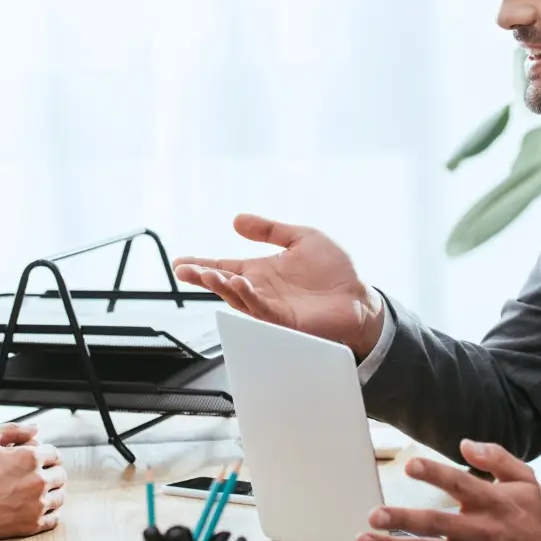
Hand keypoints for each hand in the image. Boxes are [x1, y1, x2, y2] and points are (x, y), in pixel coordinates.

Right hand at [0, 416, 66, 540]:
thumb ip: (13, 430)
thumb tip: (36, 428)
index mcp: (29, 457)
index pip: (54, 454)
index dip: (44, 455)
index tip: (35, 461)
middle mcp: (37, 481)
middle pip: (60, 475)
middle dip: (49, 473)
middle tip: (35, 477)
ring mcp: (35, 505)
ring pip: (59, 497)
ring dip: (51, 493)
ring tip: (35, 493)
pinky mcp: (30, 526)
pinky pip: (53, 519)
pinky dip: (49, 513)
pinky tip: (35, 509)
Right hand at [173, 214, 386, 359]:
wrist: (359, 298)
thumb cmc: (335, 272)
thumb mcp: (301, 237)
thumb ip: (269, 229)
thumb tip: (237, 220)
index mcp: (261, 272)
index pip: (225, 267)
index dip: (202, 265)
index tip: (180, 262)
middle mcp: (261, 290)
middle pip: (224, 284)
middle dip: (202, 277)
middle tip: (184, 271)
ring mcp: (271, 307)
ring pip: (238, 299)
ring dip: (220, 287)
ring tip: (206, 275)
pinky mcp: (285, 320)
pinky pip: (261, 310)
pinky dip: (248, 298)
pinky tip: (239, 284)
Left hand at [353, 442, 540, 540]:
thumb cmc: (529, 516)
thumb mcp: (524, 480)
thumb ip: (496, 457)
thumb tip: (465, 444)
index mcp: (492, 502)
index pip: (461, 484)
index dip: (435, 474)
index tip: (410, 466)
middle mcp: (479, 531)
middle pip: (436, 525)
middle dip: (402, 521)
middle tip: (374, 516)